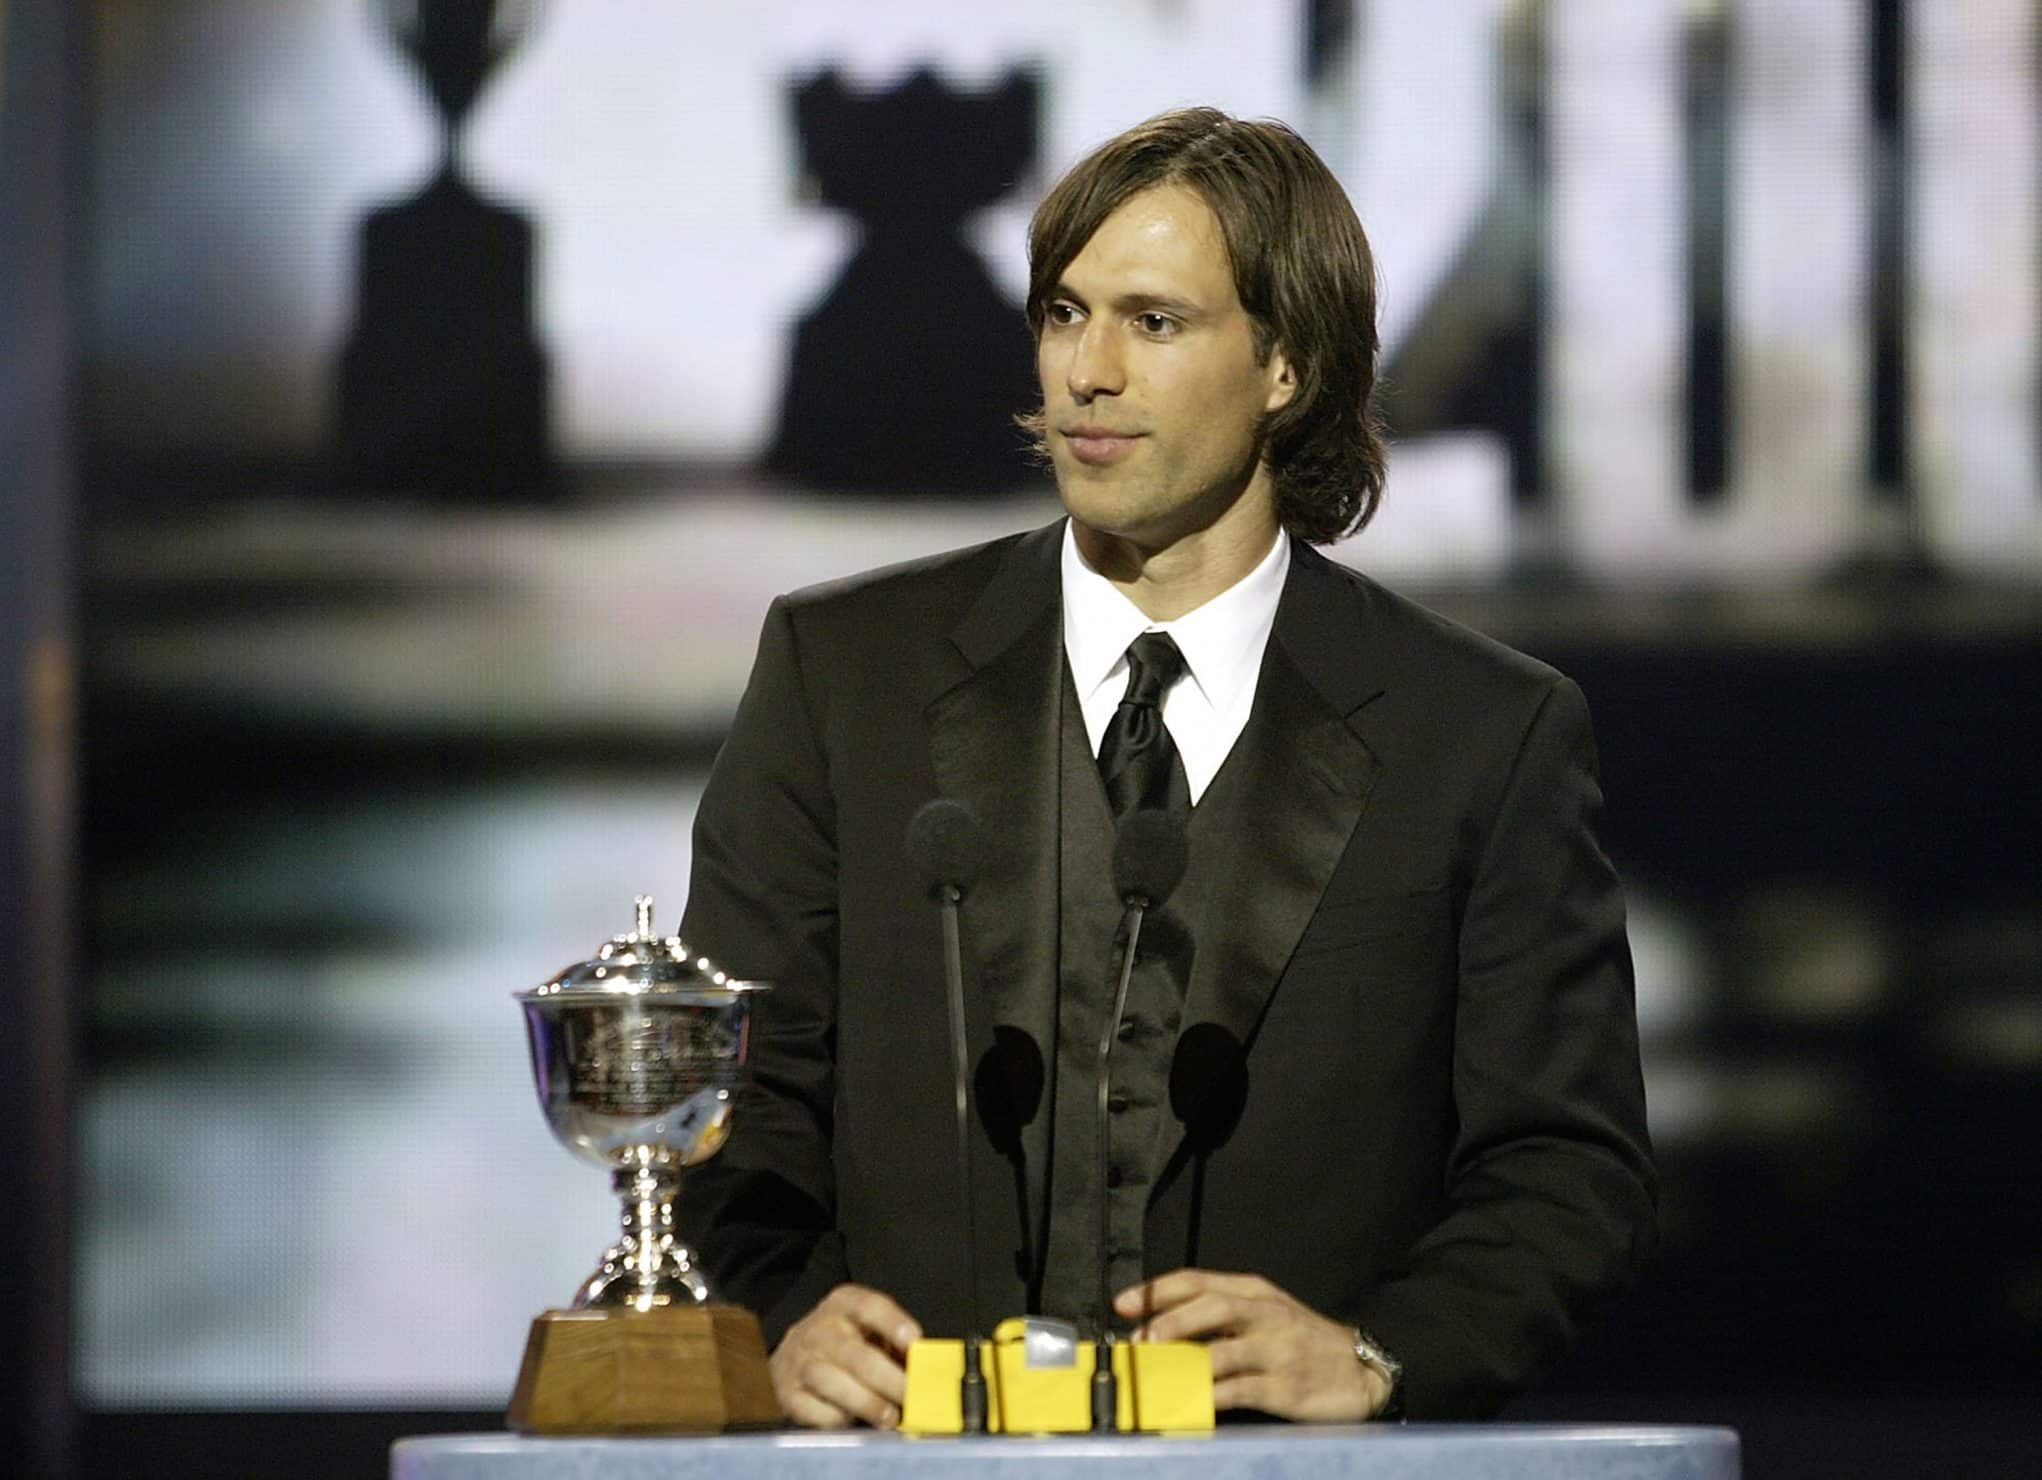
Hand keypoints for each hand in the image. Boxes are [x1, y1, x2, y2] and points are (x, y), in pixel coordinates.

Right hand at [769, 1283, 922, 1428]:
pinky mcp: (787, 1392)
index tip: (915, 1342)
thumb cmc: (848, 1342)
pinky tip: (853, 1420)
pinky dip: (837, 1418)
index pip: (869, 1307)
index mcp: (844, 1304)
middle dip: (890, 1381)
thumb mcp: (871, 1330)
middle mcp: (819, 1329)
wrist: (797, 1352)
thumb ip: (898, 1346)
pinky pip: (814, 1410)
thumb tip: (928, 1371)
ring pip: (834, 1383)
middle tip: (911, 1397)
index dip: (893, 1324)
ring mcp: (800, 1360)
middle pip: (857, 1356)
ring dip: (868, 1403)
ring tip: (890, 1417)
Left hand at [1114, 1269, 1390, 1421]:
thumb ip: (1219, 1318)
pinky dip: (1210, 1398)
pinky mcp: (1286, 1386)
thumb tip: (1158, 1331)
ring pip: (1223, 1351)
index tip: (1123, 1304)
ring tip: (1154, 1376)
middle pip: (1212, 1307)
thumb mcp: (1264, 1315)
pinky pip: (1241, 1391)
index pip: (1198, 1281)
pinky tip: (1188, 1404)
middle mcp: (1265, 1314)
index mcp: (1254, 1291)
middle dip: (1171, 1322)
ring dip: (1184, 1364)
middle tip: (1140, 1340)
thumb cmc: (1301, 1341)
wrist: (1362, 1369)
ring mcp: (1277, 1350)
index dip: (1157, 1291)